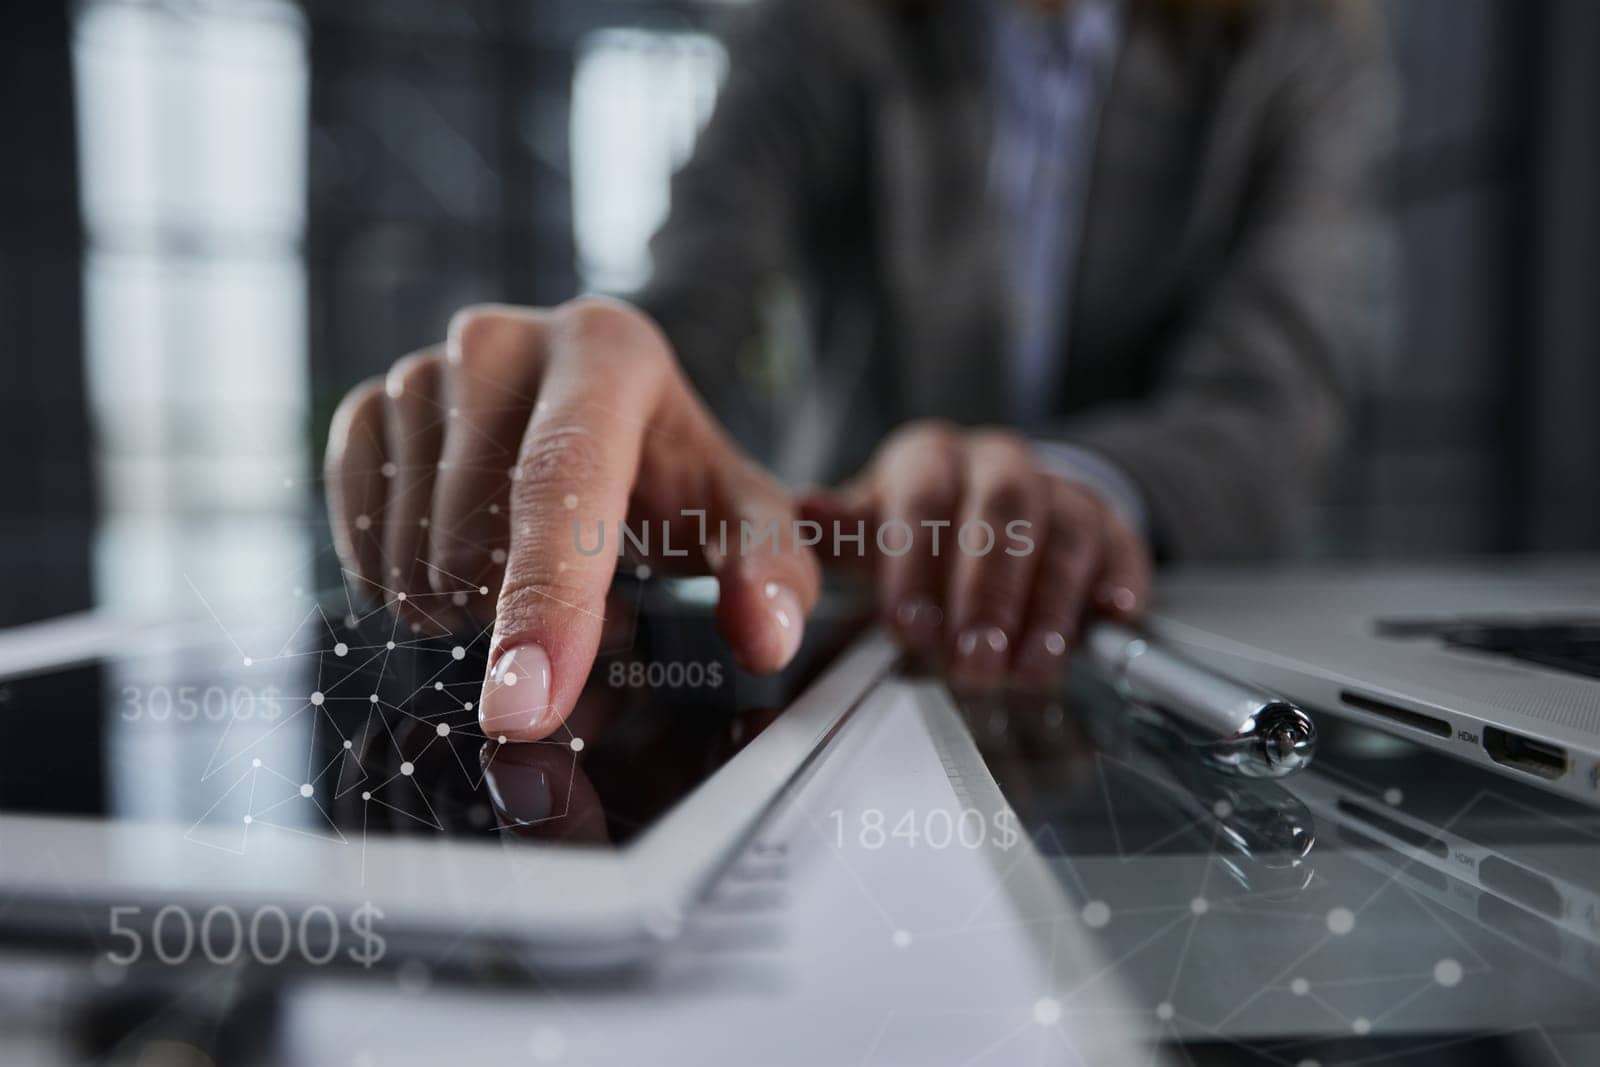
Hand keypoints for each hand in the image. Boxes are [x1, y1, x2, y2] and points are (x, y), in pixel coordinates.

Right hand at [324, 298, 818, 741]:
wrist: (602, 417)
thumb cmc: (674, 479)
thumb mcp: (742, 517)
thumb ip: (770, 573)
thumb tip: (763, 637)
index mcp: (606, 350)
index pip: (561, 487)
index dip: (545, 606)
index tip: (525, 709)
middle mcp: (501, 340)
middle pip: (473, 535)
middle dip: (522, 615)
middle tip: (585, 603)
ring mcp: (421, 369)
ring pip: (409, 549)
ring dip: (468, 604)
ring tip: (530, 572)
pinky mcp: (367, 407)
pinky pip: (359, 536)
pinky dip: (407, 579)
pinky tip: (465, 560)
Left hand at [801, 421, 1150, 688]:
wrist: (997, 511)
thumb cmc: (924, 531)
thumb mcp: (875, 529)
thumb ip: (843, 532)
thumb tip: (804, 512)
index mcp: (930, 459)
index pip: (924, 499)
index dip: (916, 565)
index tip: (909, 627)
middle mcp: (999, 463)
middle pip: (1002, 514)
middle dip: (988, 593)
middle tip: (975, 660)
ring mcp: (1061, 491)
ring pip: (1063, 535)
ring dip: (1048, 607)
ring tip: (1032, 668)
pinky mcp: (1110, 524)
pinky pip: (1120, 546)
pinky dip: (1116, 582)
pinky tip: (1109, 618)